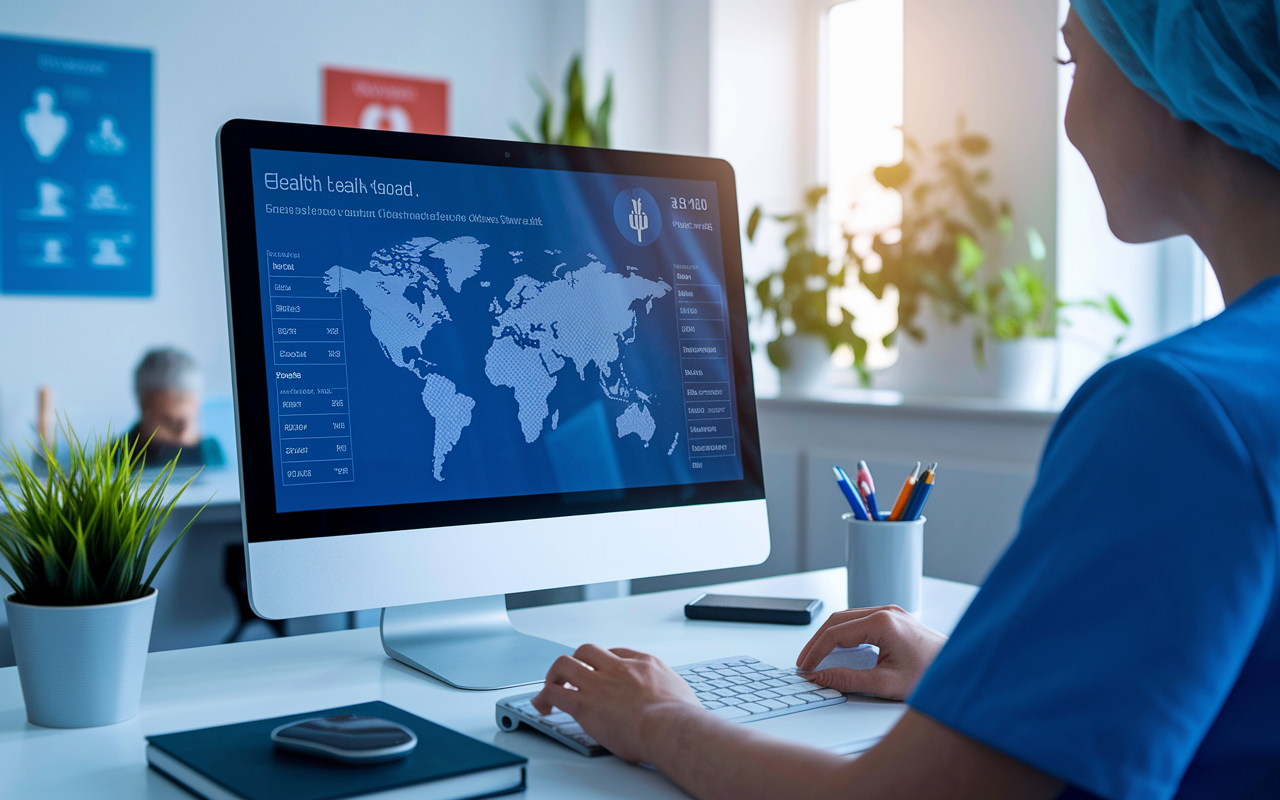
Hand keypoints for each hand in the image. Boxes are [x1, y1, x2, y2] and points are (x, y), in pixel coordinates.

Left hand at [532, 644, 701, 762]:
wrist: (671, 726)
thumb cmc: (682, 718)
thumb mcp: (682, 692)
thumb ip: (671, 691)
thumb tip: (676, 700)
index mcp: (643, 664)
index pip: (616, 653)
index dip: (604, 663)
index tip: (601, 674)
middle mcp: (618, 668)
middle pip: (587, 650)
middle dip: (577, 662)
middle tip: (573, 678)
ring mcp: (599, 684)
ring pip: (564, 664)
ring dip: (555, 675)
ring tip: (552, 688)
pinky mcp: (585, 704)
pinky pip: (554, 692)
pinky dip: (543, 697)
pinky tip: (542, 705)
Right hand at [795, 606, 946, 700]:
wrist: (960, 672)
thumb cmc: (931, 677)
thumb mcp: (885, 684)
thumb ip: (847, 680)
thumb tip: (819, 677)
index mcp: (882, 622)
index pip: (835, 633)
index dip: (815, 652)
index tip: (805, 668)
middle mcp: (886, 612)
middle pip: (837, 621)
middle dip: (817, 642)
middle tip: (804, 664)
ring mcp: (891, 613)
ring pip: (847, 619)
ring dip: (829, 637)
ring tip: (817, 658)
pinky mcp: (894, 619)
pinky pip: (860, 622)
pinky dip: (844, 635)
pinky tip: (838, 650)